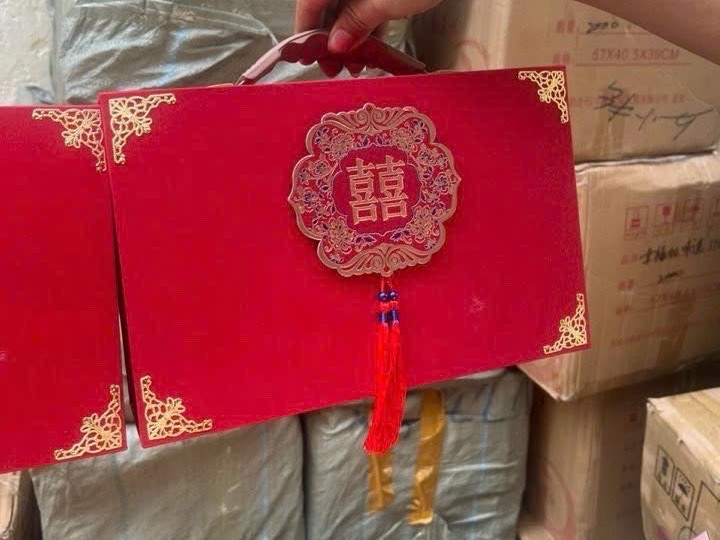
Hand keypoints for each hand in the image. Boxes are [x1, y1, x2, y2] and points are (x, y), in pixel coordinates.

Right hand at [295, 0, 442, 53]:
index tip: (308, 58)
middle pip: (329, 5)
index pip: (310, 2)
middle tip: (336, 68)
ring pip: (350, 6)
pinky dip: (369, 24)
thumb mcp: (383, 3)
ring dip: (352, 35)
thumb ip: (355, 22)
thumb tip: (335, 45)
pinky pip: (369, 3)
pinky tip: (373, 48)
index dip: (306, 31)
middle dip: (331, 38)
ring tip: (358, 65)